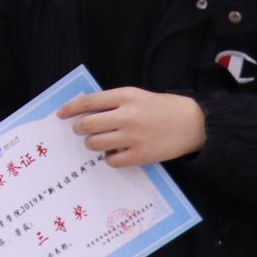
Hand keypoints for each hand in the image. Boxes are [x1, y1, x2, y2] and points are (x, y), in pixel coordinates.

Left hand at [58, 87, 205, 167]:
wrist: (195, 123)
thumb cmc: (162, 108)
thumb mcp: (137, 95)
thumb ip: (113, 102)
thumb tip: (84, 111)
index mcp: (125, 96)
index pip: (88, 102)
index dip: (70, 109)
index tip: (61, 114)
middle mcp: (127, 116)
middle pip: (87, 125)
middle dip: (79, 129)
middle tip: (81, 131)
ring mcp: (134, 137)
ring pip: (95, 144)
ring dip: (92, 144)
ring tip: (99, 142)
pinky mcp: (142, 155)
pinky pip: (112, 161)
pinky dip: (109, 158)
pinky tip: (114, 154)